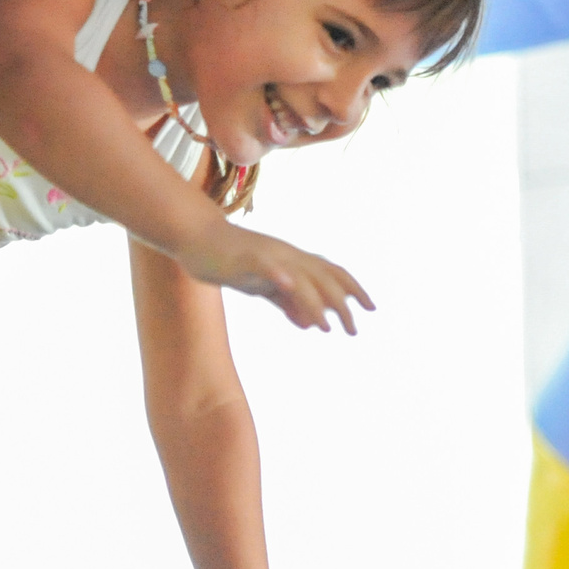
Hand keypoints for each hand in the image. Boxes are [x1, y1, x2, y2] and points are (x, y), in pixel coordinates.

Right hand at [174, 218, 373, 333]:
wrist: (196, 238)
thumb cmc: (230, 261)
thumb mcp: (262, 286)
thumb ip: (286, 302)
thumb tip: (311, 324)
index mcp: (293, 260)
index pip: (332, 272)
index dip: (353, 288)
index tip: (371, 308)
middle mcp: (287, 255)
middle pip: (323, 276)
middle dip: (342, 303)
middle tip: (354, 330)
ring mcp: (268, 255)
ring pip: (300, 276)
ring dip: (316, 301)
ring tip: (328, 326)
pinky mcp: (246, 257)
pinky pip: (267, 266)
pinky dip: (280, 277)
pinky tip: (291, 289)